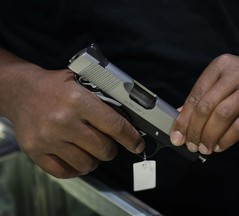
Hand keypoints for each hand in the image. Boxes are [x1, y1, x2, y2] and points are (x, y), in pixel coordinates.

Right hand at [4, 66, 143, 177]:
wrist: (20, 91)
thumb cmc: (55, 86)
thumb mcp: (82, 82)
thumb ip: (104, 99)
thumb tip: (129, 120)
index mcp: (78, 100)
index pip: (115, 126)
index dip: (131, 138)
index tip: (138, 145)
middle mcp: (64, 121)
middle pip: (104, 149)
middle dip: (111, 149)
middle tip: (107, 143)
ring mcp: (48, 139)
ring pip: (87, 164)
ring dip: (94, 159)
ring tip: (89, 149)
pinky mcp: (36, 152)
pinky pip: (65, 172)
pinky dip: (76, 168)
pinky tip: (76, 156)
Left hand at [171, 54, 238, 153]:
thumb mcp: (220, 83)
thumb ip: (200, 99)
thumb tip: (178, 119)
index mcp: (219, 67)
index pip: (195, 95)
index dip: (183, 119)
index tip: (177, 136)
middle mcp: (234, 75)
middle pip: (206, 106)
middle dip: (195, 130)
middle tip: (191, 145)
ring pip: (222, 116)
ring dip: (209, 136)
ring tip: (204, 148)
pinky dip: (226, 139)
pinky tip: (219, 145)